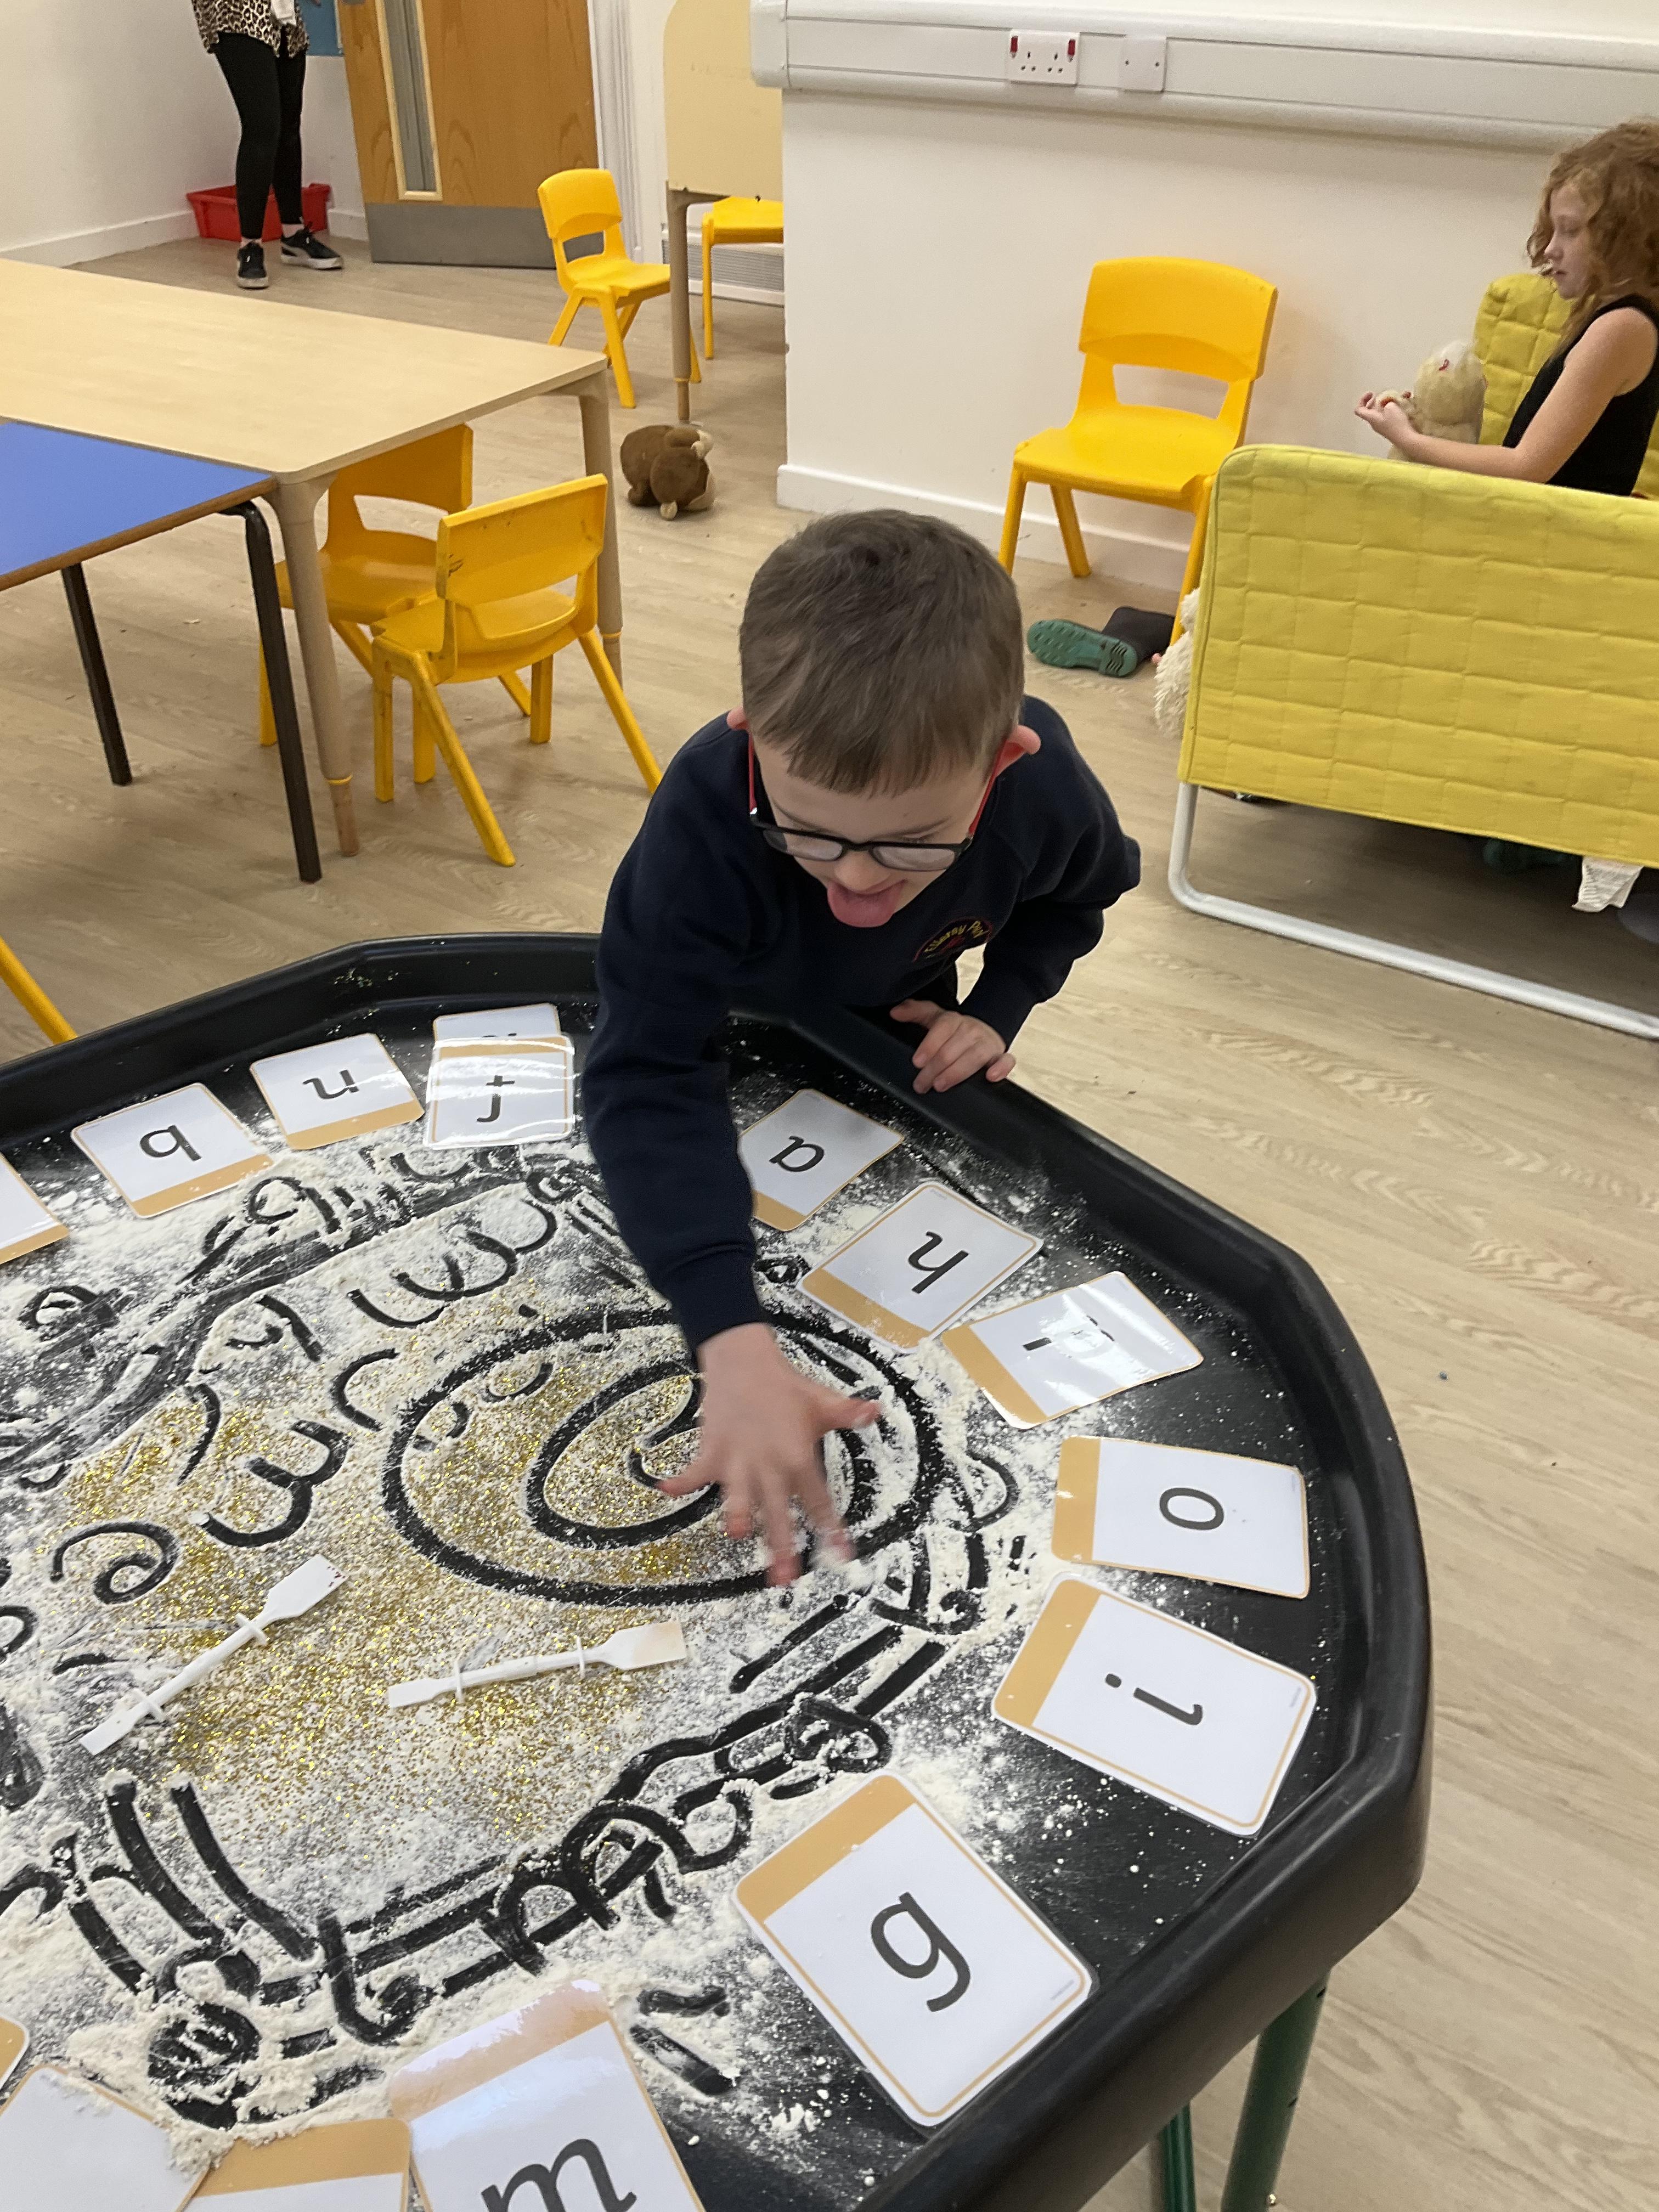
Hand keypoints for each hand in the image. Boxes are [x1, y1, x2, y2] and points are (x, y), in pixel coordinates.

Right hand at [661, 1324, 876, 1584]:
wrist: (745, 1361)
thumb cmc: (785, 1386)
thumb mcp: (822, 1401)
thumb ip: (848, 1413)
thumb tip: (875, 1412)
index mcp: (799, 1457)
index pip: (819, 1500)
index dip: (831, 1529)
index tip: (842, 1555)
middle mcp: (769, 1465)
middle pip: (778, 1512)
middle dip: (781, 1545)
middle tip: (785, 1577)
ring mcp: (738, 1460)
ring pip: (738, 1497)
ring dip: (737, 1515)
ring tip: (738, 1533)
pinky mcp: (712, 1451)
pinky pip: (694, 1471)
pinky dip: (680, 1480)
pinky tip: (665, 1490)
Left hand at [890, 1000, 1013, 1093]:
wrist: (985, 1029)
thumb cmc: (956, 1029)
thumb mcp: (934, 1018)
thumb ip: (915, 1012)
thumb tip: (895, 1011)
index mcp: (954, 1020)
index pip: (942, 1028)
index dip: (929, 1045)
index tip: (918, 1061)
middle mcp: (971, 1030)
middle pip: (952, 1050)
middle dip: (934, 1069)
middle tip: (921, 1083)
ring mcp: (987, 1044)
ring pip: (973, 1058)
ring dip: (955, 1073)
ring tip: (940, 1085)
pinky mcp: (1000, 1057)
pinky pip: (1005, 1061)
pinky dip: (1000, 1068)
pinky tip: (990, 1077)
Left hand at [1355, 393, 1417, 452]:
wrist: (1406, 438)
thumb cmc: (1396, 423)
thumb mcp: (1390, 406)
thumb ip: (1386, 401)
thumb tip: (1387, 402)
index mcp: (1371, 417)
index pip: (1359, 409)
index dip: (1362, 400)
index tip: (1371, 393)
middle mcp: (1375, 422)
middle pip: (1371, 409)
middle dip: (1378, 399)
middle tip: (1386, 395)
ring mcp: (1383, 425)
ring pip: (1383, 410)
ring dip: (1392, 401)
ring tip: (1403, 395)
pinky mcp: (1391, 427)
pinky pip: (1392, 414)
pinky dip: (1398, 406)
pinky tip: (1408, 400)